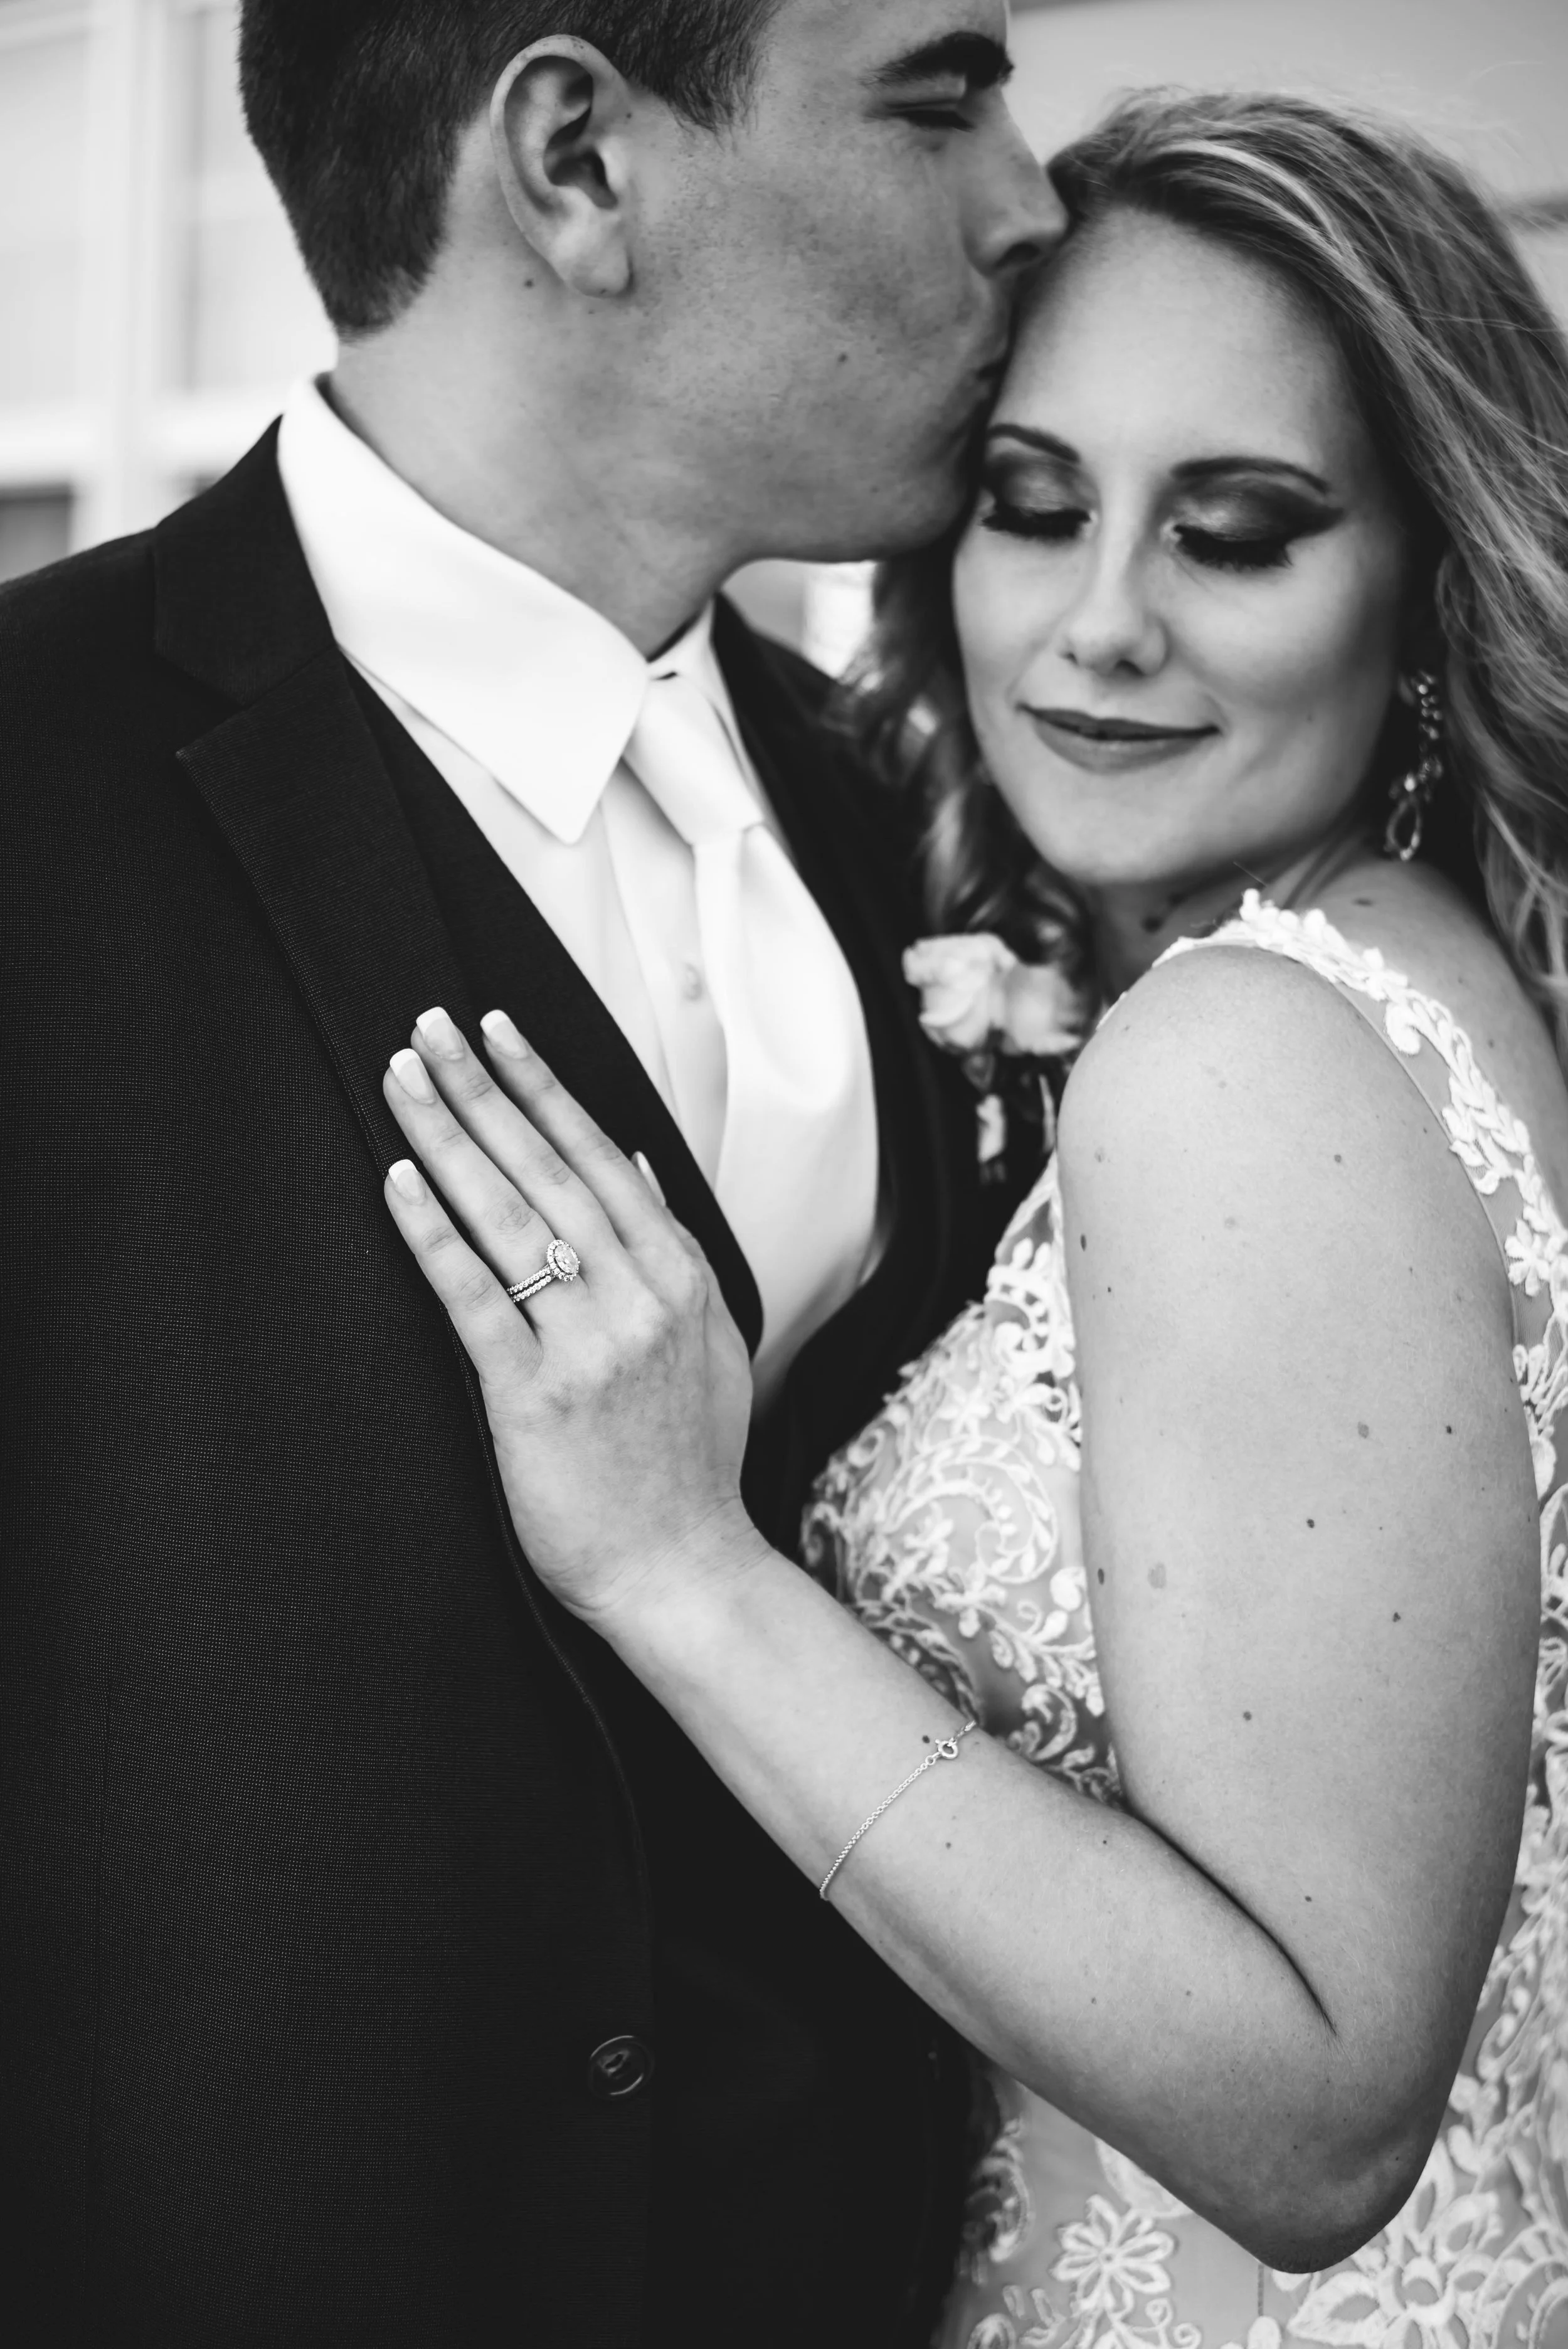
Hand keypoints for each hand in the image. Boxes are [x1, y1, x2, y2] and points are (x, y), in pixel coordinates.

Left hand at [380, 1005, 757, 1628]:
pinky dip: (434, 1234)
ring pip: (508, 1217)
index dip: (543, 1088)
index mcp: (680, 1276)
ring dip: (449, 1138)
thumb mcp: (714, 1340)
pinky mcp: (535, 1398)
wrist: (684, 1569)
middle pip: (546, 1168)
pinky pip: (474, 1299)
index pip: (600, 1156)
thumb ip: (673, 1246)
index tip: (497, 1030)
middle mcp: (639, 1297)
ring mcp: (590, 1345)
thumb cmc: (690, 1462)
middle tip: (429, 1024)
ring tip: (401, 1078)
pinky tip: (398, 1182)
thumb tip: (636, 1159)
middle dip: (483, 1088)